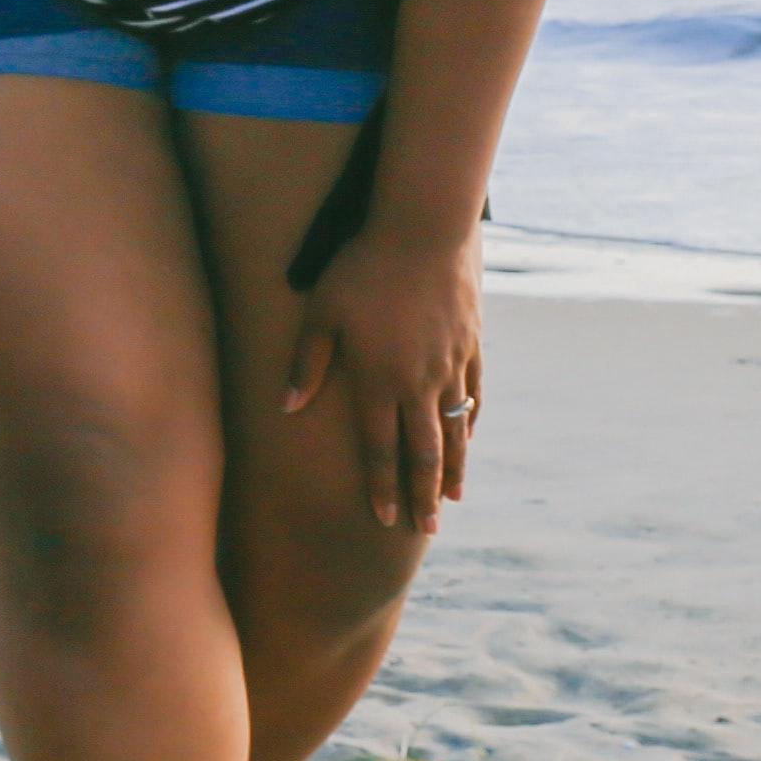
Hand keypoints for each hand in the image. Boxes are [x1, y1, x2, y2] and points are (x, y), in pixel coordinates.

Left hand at [282, 219, 483, 537]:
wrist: (422, 230)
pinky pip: (473, 396)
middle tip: (426, 530)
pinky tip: (466, 441)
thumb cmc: (361, 267)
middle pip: (422, 453)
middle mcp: (418, 383)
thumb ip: (306, 364)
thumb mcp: (321, 313)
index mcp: (378, 381)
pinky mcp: (471, 346)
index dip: (381, 487)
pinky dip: (468, 424)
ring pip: (453, 431)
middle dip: (422, 496)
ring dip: (452, 469)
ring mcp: (450, 366)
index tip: (384, 519)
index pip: (379, 449)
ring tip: (451, 500)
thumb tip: (287, 407)